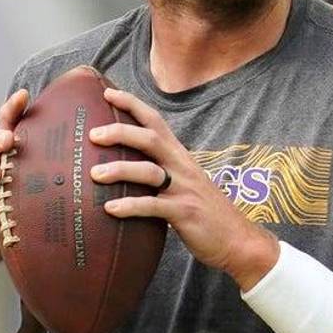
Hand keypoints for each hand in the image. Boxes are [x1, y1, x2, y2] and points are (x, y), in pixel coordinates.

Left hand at [89, 88, 279, 289]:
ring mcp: (184, 190)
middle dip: (121, 132)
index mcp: (180, 157)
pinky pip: (153, 207)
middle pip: (150, 139)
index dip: (132, 104)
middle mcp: (182, 168)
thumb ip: (161, 172)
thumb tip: (126, 168)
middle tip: (93, 134)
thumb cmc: (206, 212)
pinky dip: (130, 206)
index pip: (155, 122)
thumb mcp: (185, 184)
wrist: (239, 239)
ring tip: (94, 174)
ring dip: (120, 170)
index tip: (107, 92)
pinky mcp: (184, 214)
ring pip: (149, 172)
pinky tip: (110, 209)